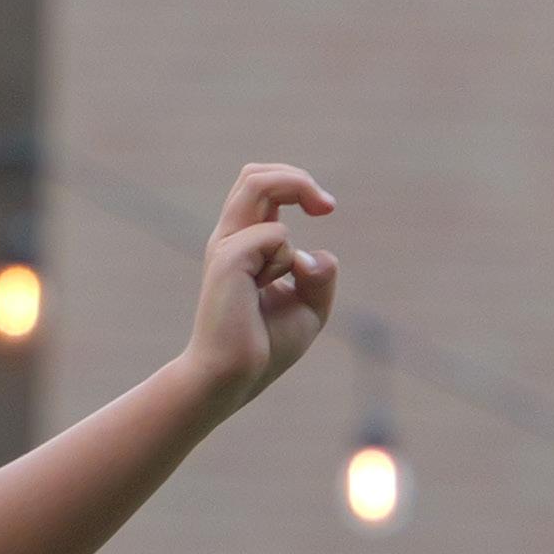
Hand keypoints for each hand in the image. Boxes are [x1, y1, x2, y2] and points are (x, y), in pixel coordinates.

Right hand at [182, 163, 336, 408]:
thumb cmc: (264, 348)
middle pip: (256, 175)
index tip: (325, 209)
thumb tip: (317, 254)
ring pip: (257, 183)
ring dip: (296, 189)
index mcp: (246, 244)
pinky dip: (286, 257)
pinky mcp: (228, 259)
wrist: (233, 377)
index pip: (263, 188)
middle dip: (298, 179)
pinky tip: (272, 286)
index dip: (296, 185)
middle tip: (326, 207)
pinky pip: (273, 235)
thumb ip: (320, 277)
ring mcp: (227, 245)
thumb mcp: (308, 308)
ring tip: (320, 212)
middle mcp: (232, 238)